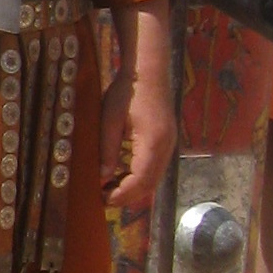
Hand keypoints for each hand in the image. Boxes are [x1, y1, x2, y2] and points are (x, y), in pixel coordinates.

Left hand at [100, 34, 175, 215]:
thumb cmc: (126, 92)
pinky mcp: (167, 141)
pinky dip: (140, 177)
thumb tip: (102, 178)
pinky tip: (122, 175)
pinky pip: (156, 168)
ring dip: (134, 188)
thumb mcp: (110, 121)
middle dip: (128, 196)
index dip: (122, 194)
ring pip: (154, 178)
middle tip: (103, 199)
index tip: (103, 200)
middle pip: (149, 184)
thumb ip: (107, 151)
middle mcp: (166, 148)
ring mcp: (169, 145)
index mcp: (152, 143)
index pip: (139, 181)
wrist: (148, 72)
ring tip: (109, 189)